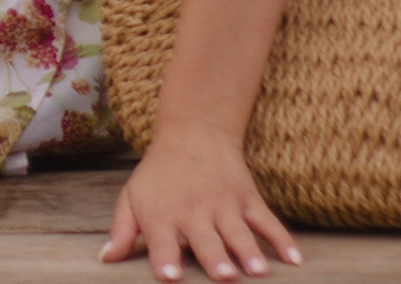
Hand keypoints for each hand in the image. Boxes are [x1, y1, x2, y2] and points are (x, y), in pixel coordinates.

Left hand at [102, 128, 300, 280]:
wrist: (192, 131)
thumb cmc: (158, 174)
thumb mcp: (132, 197)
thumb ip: (122, 231)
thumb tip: (105, 260)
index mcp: (162, 215)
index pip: (162, 241)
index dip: (166, 260)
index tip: (170, 277)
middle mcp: (194, 211)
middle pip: (207, 241)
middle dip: (215, 259)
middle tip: (224, 277)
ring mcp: (224, 205)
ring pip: (239, 233)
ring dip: (250, 253)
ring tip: (259, 272)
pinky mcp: (247, 198)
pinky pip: (268, 221)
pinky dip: (282, 240)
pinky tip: (295, 260)